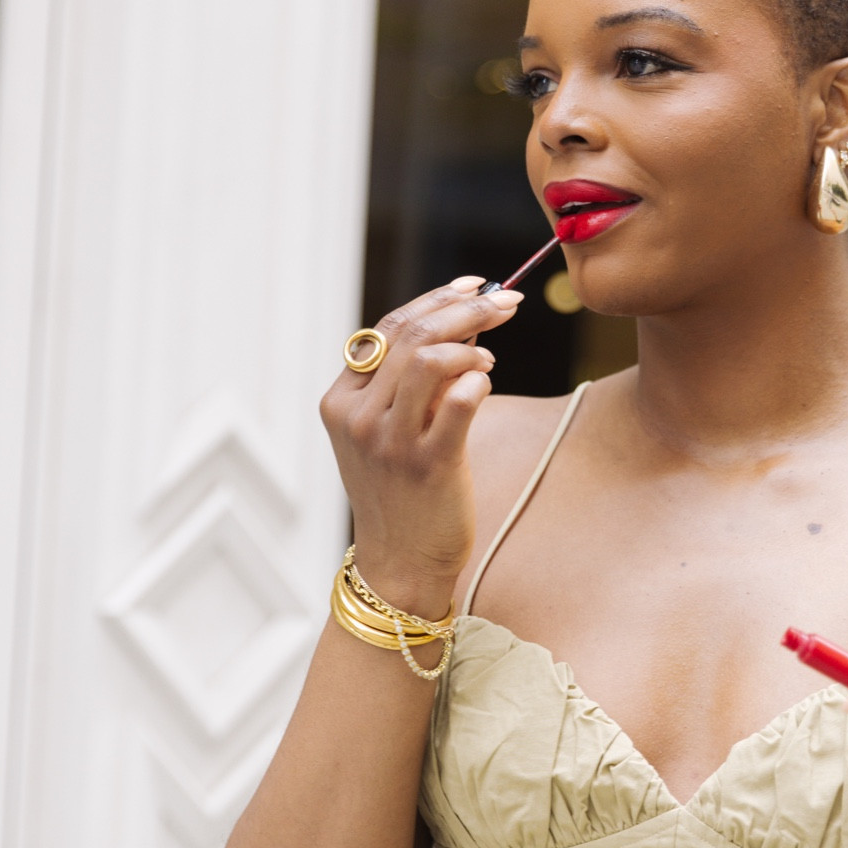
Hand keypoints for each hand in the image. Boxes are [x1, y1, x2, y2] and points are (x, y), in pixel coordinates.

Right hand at [319, 278, 522, 615]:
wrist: (401, 563)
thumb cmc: (403, 491)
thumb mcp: (389, 430)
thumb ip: (412, 380)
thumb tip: (464, 320)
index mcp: (341, 400)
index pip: (388, 326)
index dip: (436, 298)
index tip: (477, 285)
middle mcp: (358, 417)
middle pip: (411, 335)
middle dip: (466, 309)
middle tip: (507, 302)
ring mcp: (390, 441)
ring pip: (428, 359)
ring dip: (471, 344)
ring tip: (489, 356)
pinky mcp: (427, 465)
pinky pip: (459, 402)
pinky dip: (478, 379)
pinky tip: (486, 380)